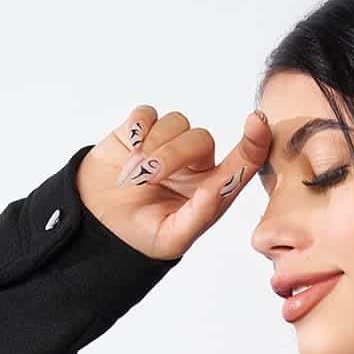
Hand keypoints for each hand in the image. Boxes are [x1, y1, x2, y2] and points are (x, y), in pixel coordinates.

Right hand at [74, 104, 271, 261]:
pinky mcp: (139, 132)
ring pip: (176, 123)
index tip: (256, 122)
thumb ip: (200, 214)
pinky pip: (147, 114)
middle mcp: (194, 165)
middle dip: (175, 154)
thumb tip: (219, 188)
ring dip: (155, 145)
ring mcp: (167, 145)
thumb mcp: (173, 238)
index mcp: (211, 190)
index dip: (254, 141)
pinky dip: (138, 128)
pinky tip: (129, 149)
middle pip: (200, 139)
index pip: (243, 161)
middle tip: (150, 176)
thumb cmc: (141, 236)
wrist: (97, 227)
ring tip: (134, 173)